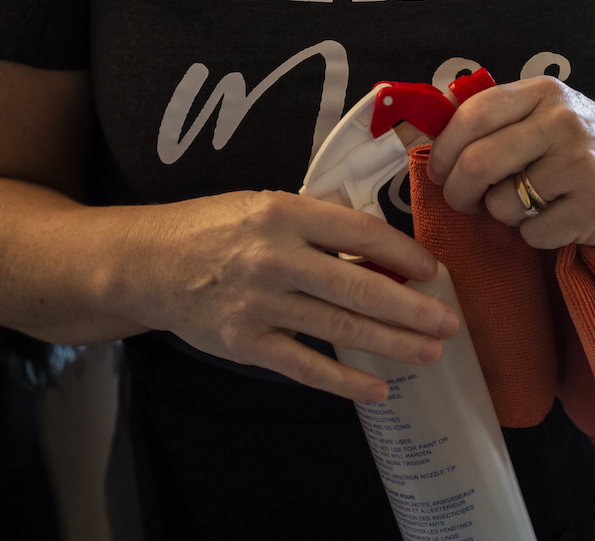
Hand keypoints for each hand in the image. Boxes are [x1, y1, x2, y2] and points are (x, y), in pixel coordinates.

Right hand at [115, 190, 459, 402]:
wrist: (146, 263)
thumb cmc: (212, 229)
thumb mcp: (263, 204)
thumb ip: (317, 220)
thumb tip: (379, 243)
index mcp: (282, 213)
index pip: (358, 232)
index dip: (403, 253)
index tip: (433, 271)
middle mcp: (273, 256)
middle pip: (357, 285)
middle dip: (411, 308)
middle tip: (449, 323)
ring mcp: (257, 303)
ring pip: (339, 326)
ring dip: (391, 343)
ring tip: (429, 353)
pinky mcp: (244, 342)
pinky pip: (305, 365)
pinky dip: (344, 380)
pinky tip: (378, 389)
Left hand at [426, 76, 594, 251]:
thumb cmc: (589, 146)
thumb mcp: (551, 113)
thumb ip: (499, 119)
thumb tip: (425, 135)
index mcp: (545, 94)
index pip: (471, 115)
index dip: (442, 148)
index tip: (438, 169)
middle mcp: (564, 123)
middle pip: (478, 162)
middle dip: (458, 190)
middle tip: (463, 201)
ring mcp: (582, 166)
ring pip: (504, 204)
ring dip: (504, 215)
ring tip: (529, 205)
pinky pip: (534, 233)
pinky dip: (535, 235)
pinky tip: (558, 220)